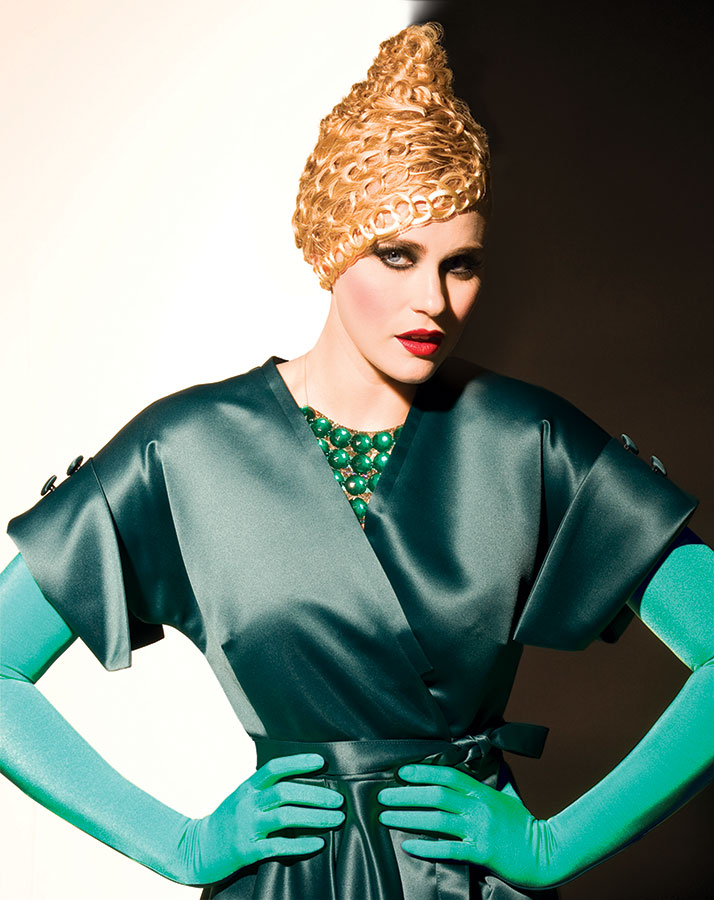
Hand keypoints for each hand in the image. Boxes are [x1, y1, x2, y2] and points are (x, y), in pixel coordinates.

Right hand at [183, 753, 343, 884]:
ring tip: (336, 819)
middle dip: (316, 795)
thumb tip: (302, 783)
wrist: (196, 848)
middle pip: (285, 792)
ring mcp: (246, 826)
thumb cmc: (226, 821)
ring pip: (285, 817)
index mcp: (248, 787)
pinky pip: (278, 846)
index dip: (298, 762)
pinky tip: (318, 843)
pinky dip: (300, 845)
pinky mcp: (246, 851)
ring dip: (315, 817)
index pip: (275, 768)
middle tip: (338, 800)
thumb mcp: (242, 798)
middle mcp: (247, 803)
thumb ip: (265, 790)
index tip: (321, 761)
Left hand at [378, 764, 555, 888]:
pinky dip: (426, 846)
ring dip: (408, 817)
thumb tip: (497, 766)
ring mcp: (480, 828)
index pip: (447, 775)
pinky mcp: (481, 852)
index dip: (423, 771)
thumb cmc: (526, 826)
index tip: (401, 772)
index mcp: (483, 792)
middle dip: (406, 794)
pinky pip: (448, 848)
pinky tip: (409, 845)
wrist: (547, 853)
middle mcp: (479, 807)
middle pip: (436, 794)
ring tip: (386, 817)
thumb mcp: (512, 797)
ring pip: (437, 819)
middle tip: (383, 795)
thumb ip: (499, 782)